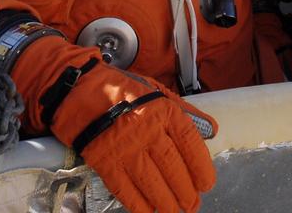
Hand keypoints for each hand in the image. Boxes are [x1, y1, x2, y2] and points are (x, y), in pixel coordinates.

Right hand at [11, 38, 216, 212]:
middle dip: (185, 191)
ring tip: (174, 211)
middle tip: (192, 204)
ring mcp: (124, 147)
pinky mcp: (104, 160)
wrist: (78, 90)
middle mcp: (147, 130)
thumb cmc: (121, 90)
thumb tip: (212, 130)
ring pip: (151, 182)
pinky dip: (138, 204)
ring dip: (165, 202)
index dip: (201, 167)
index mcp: (163, 110)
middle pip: (172, 167)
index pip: (190, 143)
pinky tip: (148, 212)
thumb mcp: (157, 92)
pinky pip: (124, 188)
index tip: (207, 183)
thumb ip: (186, 112)